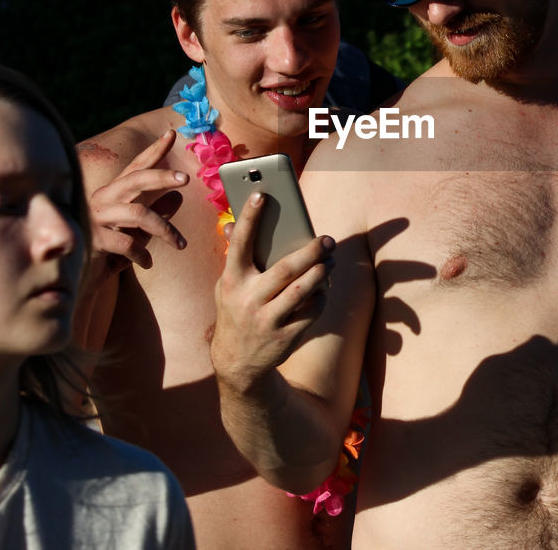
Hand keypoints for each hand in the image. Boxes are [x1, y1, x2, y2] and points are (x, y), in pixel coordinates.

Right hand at [87, 129, 188, 276]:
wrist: (78, 279)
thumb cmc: (110, 251)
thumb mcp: (137, 231)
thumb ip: (156, 213)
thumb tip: (178, 197)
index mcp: (114, 193)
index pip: (136, 166)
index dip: (154, 150)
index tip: (171, 133)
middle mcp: (103, 199)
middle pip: (136, 179)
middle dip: (162, 176)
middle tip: (186, 179)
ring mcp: (96, 218)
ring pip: (138, 213)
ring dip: (164, 229)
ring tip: (180, 244)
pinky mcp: (93, 240)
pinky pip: (126, 243)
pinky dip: (142, 254)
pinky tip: (148, 264)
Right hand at [211, 191, 335, 394]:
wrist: (237, 362)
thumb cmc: (235, 312)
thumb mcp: (226, 287)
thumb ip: (233, 259)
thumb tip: (229, 224)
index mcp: (231, 281)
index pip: (239, 243)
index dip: (249, 218)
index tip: (262, 194)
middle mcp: (248, 299)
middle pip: (285, 269)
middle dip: (310, 251)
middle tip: (327, 239)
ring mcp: (266, 320)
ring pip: (303, 290)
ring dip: (322, 272)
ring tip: (331, 260)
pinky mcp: (285, 337)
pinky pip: (311, 311)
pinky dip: (320, 297)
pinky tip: (323, 289)